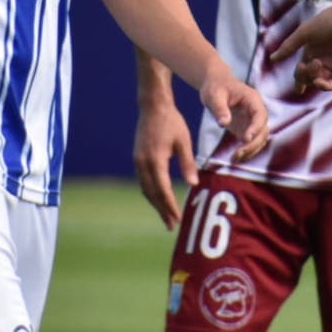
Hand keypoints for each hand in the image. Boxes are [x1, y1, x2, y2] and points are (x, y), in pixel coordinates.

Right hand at [133, 101, 197, 229]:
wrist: (152, 106)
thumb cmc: (172, 122)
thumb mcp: (184, 141)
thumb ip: (187, 163)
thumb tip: (193, 184)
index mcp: (155, 160)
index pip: (163, 190)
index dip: (170, 206)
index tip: (178, 219)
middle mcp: (143, 163)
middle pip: (152, 193)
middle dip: (162, 210)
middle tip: (171, 225)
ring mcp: (138, 160)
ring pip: (146, 188)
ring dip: (155, 203)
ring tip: (165, 216)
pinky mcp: (137, 157)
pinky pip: (143, 180)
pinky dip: (151, 192)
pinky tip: (158, 197)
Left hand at [198, 65, 269, 160]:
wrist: (216, 85)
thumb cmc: (215, 86)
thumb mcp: (214, 95)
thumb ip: (220, 108)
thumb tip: (224, 123)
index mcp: (252, 99)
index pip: (260, 115)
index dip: (256, 128)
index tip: (246, 139)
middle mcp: (256, 111)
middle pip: (263, 130)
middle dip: (253, 144)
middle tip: (238, 154)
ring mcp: (252, 121)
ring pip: (259, 139)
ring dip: (250, 150)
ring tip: (235, 158)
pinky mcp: (246, 128)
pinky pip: (251, 142)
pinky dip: (245, 151)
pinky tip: (234, 158)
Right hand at [268, 2, 331, 92]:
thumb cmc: (327, 21)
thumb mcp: (304, 33)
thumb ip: (288, 47)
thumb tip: (272, 59)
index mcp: (312, 51)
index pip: (304, 70)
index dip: (300, 81)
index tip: (298, 90)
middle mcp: (324, 59)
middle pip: (310, 78)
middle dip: (304, 76)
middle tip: (304, 66)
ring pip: (322, 82)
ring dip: (315, 80)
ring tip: (315, 66)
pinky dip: (327, 86)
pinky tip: (320, 82)